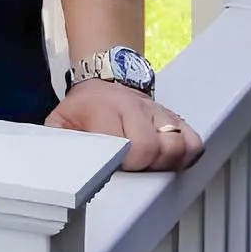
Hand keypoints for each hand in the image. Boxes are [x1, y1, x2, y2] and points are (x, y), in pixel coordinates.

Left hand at [47, 80, 200, 173]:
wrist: (104, 82)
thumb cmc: (83, 109)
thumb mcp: (60, 122)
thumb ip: (57, 143)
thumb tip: (56, 168)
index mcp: (105, 109)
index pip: (127, 143)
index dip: (124, 163)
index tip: (115, 169)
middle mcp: (136, 108)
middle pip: (154, 148)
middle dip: (143, 166)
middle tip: (130, 168)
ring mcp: (159, 113)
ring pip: (179, 144)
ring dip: (166, 162)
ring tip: (149, 166)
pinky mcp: (175, 118)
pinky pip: (194, 141)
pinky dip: (186, 156)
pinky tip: (168, 161)